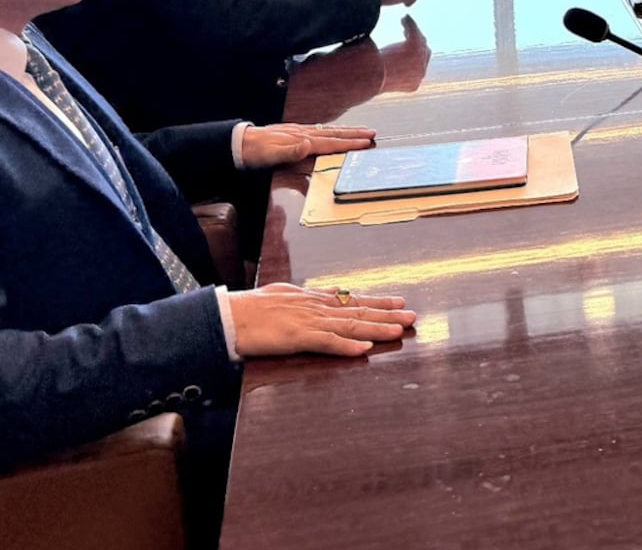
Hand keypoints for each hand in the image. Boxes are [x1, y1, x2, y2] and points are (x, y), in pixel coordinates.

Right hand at [229, 281, 414, 357]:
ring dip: (376, 328)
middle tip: (412, 316)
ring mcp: (308, 321)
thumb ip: (310, 296)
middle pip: (358, 311)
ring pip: (349, 325)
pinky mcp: (297, 336)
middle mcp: (316, 307)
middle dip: (387, 314)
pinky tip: (363, 349)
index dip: (378, 302)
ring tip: (399, 330)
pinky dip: (346, 346)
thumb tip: (331, 292)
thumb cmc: (251, 309)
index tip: (399, 302)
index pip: (352, 300)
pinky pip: (326, 342)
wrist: (228, 316)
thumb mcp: (285, 295)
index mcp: (313, 299)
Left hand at [239, 124, 377, 169]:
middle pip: (333, 134)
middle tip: (372, 133)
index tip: (366, 142)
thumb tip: (308, 144)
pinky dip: (332, 130)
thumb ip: (290, 150)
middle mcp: (303, 134)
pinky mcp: (294, 133)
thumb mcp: (270, 155)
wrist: (241, 143)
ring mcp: (299, 132)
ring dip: (346, 131)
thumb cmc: (255, 152)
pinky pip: (319, 130)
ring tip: (361, 130)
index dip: (349, 143)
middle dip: (354, 134)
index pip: (330, 142)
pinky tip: (334, 131)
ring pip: (328, 130)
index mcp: (301, 141)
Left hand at [377, 16, 431, 94]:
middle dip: (417, 42)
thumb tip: (374, 67)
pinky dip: (410, 24)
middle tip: (406, 33)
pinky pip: (415, 33)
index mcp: (413, 84)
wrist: (372, 79)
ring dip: (413, 31)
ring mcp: (420, 60)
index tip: (403, 47)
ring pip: (421, 41)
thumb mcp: (380, 78)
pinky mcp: (415, 48)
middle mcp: (421, 73)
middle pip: (425, 52)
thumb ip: (383, 73)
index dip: (413, 55)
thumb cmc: (370, 80)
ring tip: (404, 22)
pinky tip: (404, 18)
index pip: (419, 67)